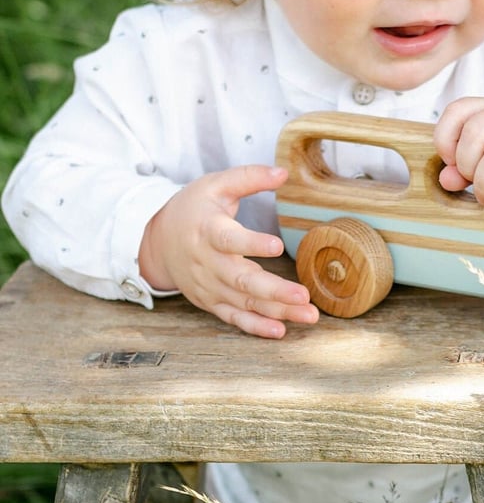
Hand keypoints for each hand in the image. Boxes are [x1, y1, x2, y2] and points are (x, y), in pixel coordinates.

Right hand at [138, 165, 318, 338]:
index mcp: (208, 231)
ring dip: (276, 311)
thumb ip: (249, 177)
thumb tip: (283, 172)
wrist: (157, 241)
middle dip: (274, 291)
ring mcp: (208, 287)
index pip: (229, 239)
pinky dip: (255, 327)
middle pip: (241, 280)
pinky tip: (280, 331)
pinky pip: (234, 318)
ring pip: (243, 303)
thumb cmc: (193, 209)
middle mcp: (207, 263)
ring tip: (307, 315)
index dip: (251, 243)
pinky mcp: (210, 301)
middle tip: (304, 296)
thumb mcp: (216, 185)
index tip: (277, 246)